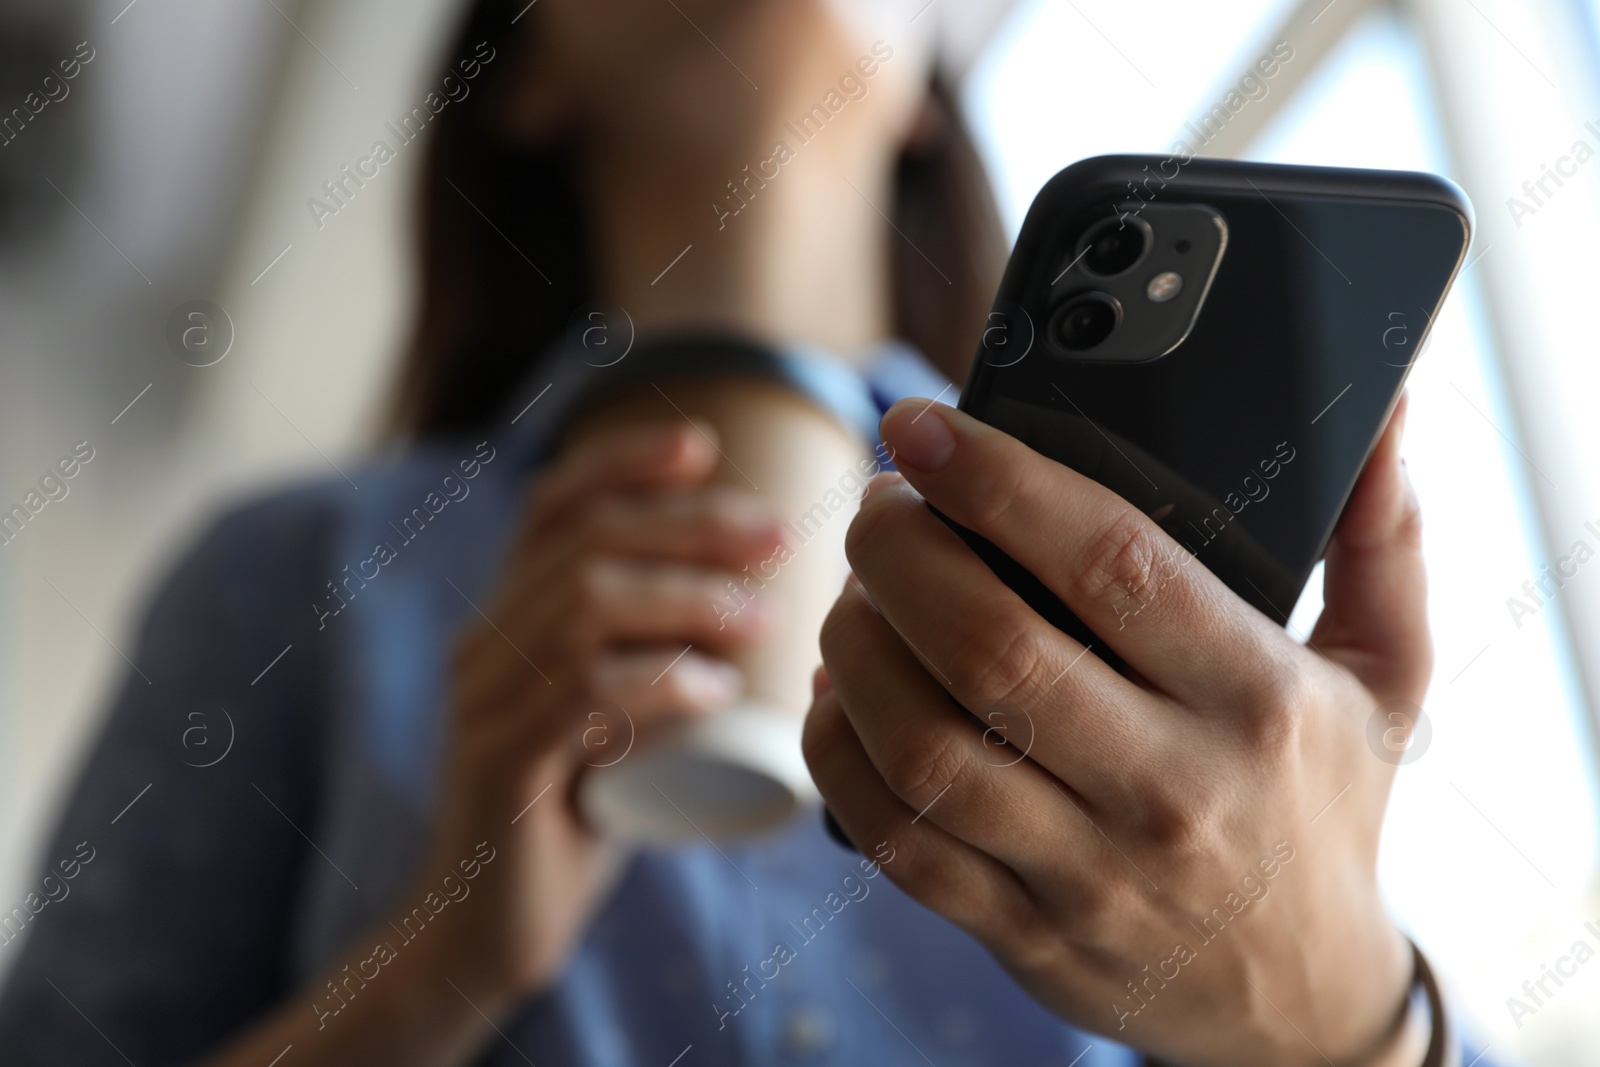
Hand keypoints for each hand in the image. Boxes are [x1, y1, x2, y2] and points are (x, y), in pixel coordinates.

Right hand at [414, 421, 781, 1010]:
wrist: (485, 934)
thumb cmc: (575, 818)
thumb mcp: (613, 720)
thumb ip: (655, 663)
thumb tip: (764, 607)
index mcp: (509, 620)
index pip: (552, 507)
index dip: (623, 460)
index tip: (705, 444)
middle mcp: (486, 647)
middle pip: (585, 544)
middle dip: (688, 525)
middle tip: (774, 535)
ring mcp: (486, 706)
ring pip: (583, 611)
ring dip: (684, 600)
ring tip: (760, 615)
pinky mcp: (501, 771)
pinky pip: (576, 704)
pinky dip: (655, 687)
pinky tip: (714, 693)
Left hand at [803, 396, 1429, 1066]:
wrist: (1302, 1006)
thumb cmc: (1325, 809)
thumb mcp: (1387, 677)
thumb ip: (1379, 542)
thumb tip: (1385, 416)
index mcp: (1255, 701)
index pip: (1110, 564)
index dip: (999, 482)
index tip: (924, 428)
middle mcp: (1170, 788)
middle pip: (991, 649)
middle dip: (899, 554)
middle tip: (878, 507)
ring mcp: (1087, 870)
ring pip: (925, 746)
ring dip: (857, 646)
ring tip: (856, 593)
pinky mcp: (1020, 929)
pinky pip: (897, 836)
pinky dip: (841, 751)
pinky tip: (845, 692)